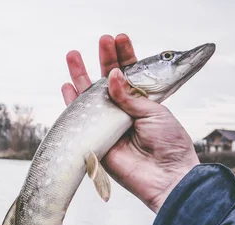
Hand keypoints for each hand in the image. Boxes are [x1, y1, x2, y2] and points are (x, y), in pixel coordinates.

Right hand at [61, 34, 199, 212]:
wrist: (166, 176)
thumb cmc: (168, 144)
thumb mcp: (154, 112)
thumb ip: (130, 96)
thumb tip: (110, 76)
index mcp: (142, 102)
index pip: (130, 74)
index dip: (123, 56)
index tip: (118, 39)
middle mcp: (123, 111)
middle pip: (107, 81)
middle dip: (102, 59)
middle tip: (100, 40)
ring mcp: (108, 124)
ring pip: (90, 97)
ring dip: (81, 76)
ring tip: (73, 55)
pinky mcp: (96, 140)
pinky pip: (80, 120)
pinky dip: (71, 103)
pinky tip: (66, 86)